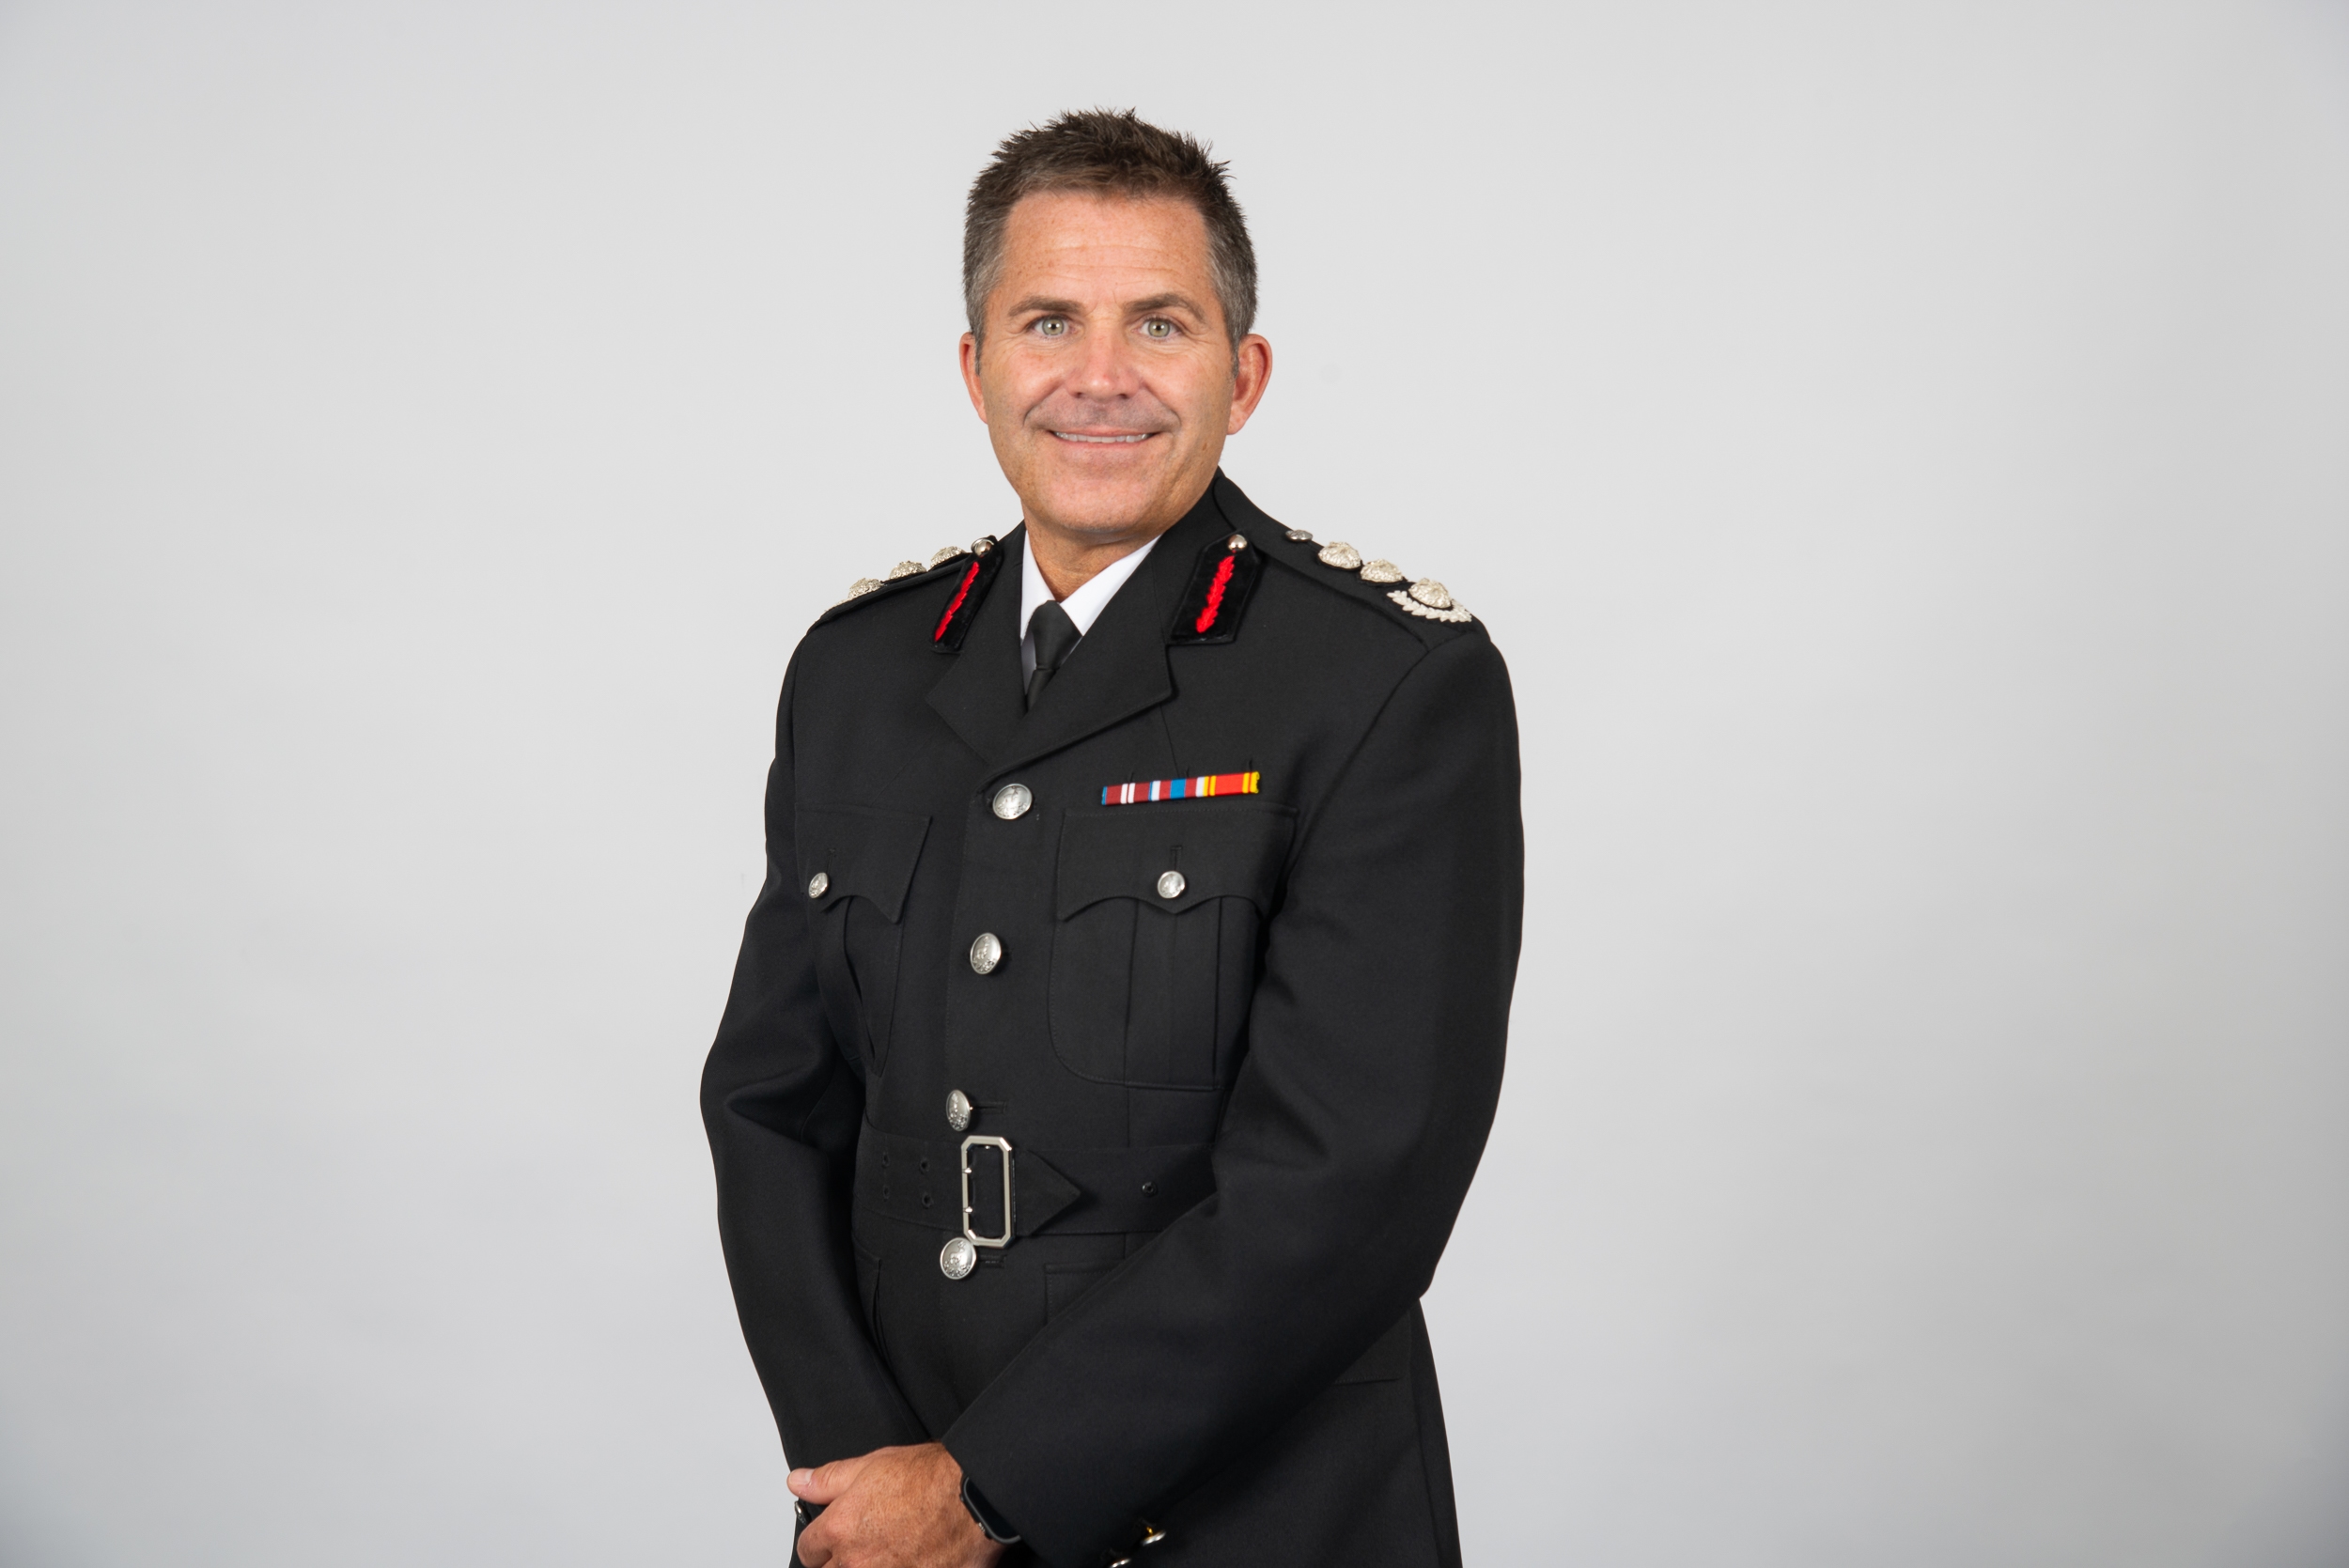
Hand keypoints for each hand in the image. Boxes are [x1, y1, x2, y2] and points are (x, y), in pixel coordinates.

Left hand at [790, 1443, 1007, 1567]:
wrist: (973, 1497)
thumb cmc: (929, 1479)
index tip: (837, 1536)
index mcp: (838, 1532)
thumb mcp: (870, 1466)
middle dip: (842, 1560)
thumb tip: (798, 1481)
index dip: (822, 1540)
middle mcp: (856, 1563)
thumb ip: (827, 1480)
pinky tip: (913, 1561)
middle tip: (869, 1543)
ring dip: (869, 1566)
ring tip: (892, 1553)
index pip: (808, 1550)